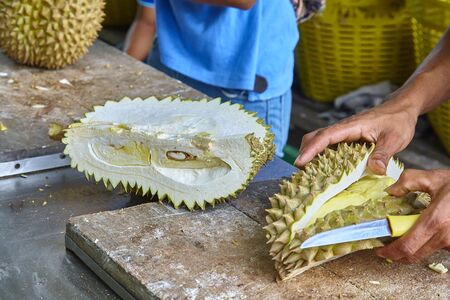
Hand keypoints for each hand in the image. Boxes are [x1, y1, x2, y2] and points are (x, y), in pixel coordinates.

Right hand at [294, 94, 418, 174]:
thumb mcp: (394, 139)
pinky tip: (324, 170)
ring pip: (319, 141)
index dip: (311, 149)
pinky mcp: (346, 138)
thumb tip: (376, 171)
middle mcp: (342, 129)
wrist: (401, 108)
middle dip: (305, 153)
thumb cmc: (398, 120)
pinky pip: (328, 146)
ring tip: (309, 174)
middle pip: (314, 137)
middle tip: (301, 173)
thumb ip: (383, 154)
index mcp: (351, 127)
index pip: (325, 136)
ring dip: (311, 155)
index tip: (300, 162)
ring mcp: (343, 134)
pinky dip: (321, 156)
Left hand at [376, 169, 449, 261]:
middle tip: (385, 248)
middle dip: (396, 254)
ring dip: (411, 249)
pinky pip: (437, 249)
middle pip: (414, 255)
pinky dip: (425, 245)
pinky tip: (420, 235)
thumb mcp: (432, 177)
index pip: (407, 245)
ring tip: (401, 237)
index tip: (379, 250)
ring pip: (425, 253)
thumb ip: (407, 182)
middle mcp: (445, 236)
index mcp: (435, 220)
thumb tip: (389, 191)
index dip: (390, 251)